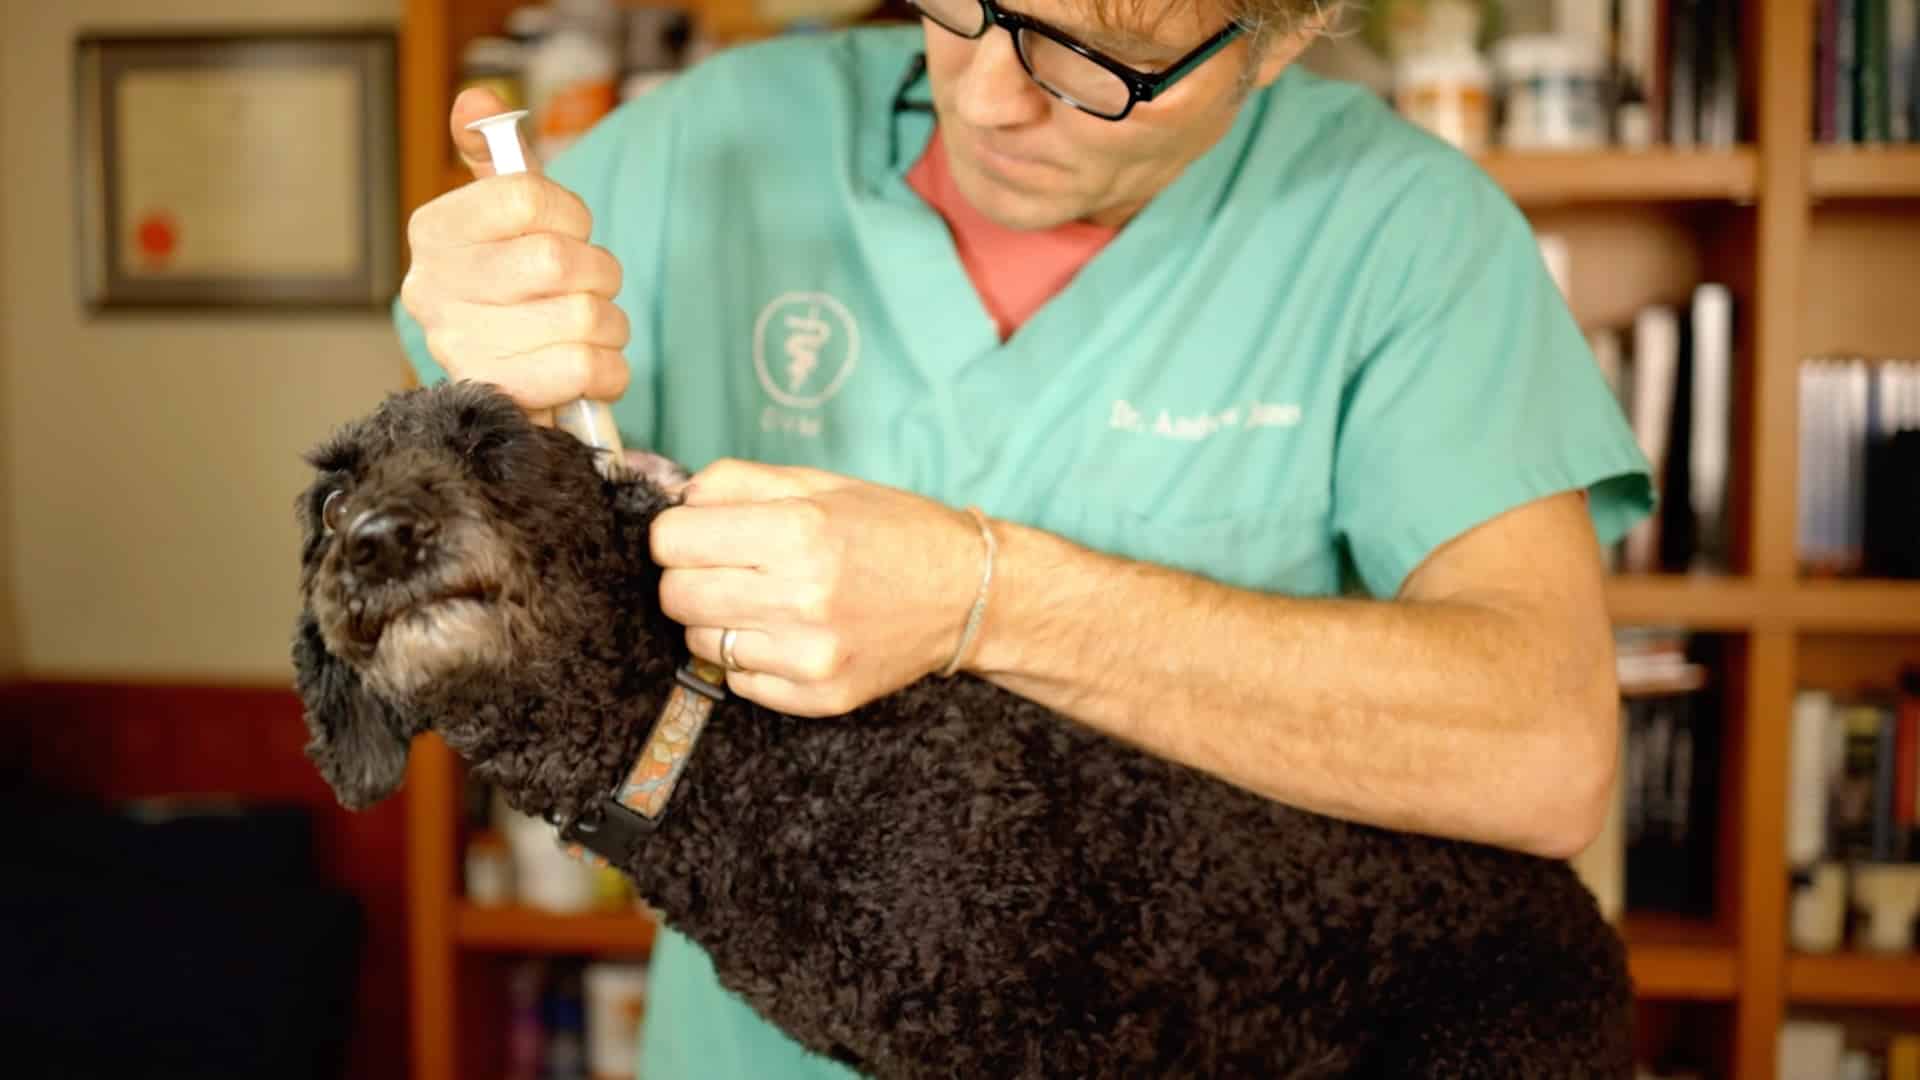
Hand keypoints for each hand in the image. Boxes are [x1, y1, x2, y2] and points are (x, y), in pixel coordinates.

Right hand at [398, 87, 629, 425]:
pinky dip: (610, 369)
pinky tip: (591, 366)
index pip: (527, 198)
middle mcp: (432, 289)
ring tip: (590, 329)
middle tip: (591, 285)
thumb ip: (495, 156)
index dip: (571, 215)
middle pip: (558, 262)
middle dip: (599, 272)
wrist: (508, 381)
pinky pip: (588, 370)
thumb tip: (479, 102)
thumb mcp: (504, 214)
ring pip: (583, 317)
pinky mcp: (501, 398)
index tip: (569, 231)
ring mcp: (461, 349)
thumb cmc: (515, 287)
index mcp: (433, 232)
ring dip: (611, 324)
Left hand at [649, 460, 986, 715]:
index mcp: (799, 531)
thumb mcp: (819, 482)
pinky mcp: (818, 697)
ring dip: (716, 619)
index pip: (671, 540)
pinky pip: (737, 680)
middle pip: (675, 595)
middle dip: (688, 576)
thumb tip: (676, 503)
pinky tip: (785, 633)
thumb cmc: (892, 529)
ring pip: (699, 641)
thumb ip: (737, 483)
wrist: (968, 593)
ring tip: (762, 600)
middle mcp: (801, 597)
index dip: (678, 532)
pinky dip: (748, 657)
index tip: (699, 533)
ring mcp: (809, 656)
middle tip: (726, 568)